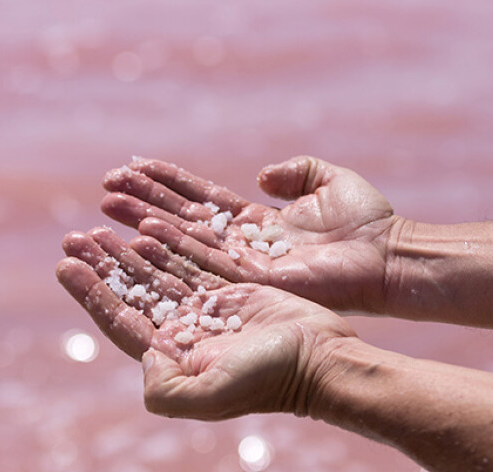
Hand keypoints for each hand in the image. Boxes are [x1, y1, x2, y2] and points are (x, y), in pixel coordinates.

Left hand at [56, 227, 356, 419]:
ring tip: (96, 228)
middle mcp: (185, 337)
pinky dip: (167, 247)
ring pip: (157, 276)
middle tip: (72, 239)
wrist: (320, 361)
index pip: (121, 322)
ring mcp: (208, 314)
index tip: (64, 265)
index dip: (91, 294)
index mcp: (174, 361)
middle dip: (101, 267)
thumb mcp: (212, 394)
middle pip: (132, 295)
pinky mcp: (231, 294)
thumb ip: (167, 390)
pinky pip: (190, 264)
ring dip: (126, 254)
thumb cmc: (269, 379)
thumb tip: (144, 357)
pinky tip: (144, 229)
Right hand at [100, 156, 404, 313]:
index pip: (200, 199)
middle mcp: (241, 246)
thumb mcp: (330, 181)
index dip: (166, 183)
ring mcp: (243, 266)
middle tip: (104, 190)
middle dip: (142, 205)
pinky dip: (172, 248)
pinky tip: (141, 234)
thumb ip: (297, 171)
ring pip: (183, 243)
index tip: (131, 166)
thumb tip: (264, 175)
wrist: (388, 258)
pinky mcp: (251, 283)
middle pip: (181, 221)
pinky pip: (202, 263)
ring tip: (106, 210)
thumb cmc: (367, 222)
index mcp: (256, 223)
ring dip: (144, 226)